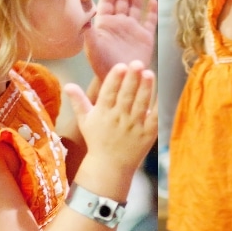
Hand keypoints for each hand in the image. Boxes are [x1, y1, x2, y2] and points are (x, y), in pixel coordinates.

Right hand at [64, 61, 157, 176]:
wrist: (110, 167)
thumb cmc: (97, 141)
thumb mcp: (85, 122)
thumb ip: (79, 102)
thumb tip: (68, 85)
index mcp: (102, 114)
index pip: (108, 93)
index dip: (115, 79)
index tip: (121, 66)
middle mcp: (118, 119)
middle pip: (126, 96)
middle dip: (132, 79)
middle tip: (138, 63)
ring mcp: (134, 127)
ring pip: (141, 105)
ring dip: (145, 89)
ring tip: (149, 74)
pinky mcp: (147, 134)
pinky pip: (155, 118)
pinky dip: (159, 106)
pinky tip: (163, 93)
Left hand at [85, 0, 157, 79]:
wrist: (120, 79)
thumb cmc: (102, 65)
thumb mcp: (92, 48)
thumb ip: (89, 32)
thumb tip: (84, 18)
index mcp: (105, 24)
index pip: (108, 2)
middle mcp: (119, 24)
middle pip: (122, 0)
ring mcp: (132, 30)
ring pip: (135, 7)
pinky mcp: (145, 38)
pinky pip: (150, 21)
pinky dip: (152, 11)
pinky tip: (153, 1)